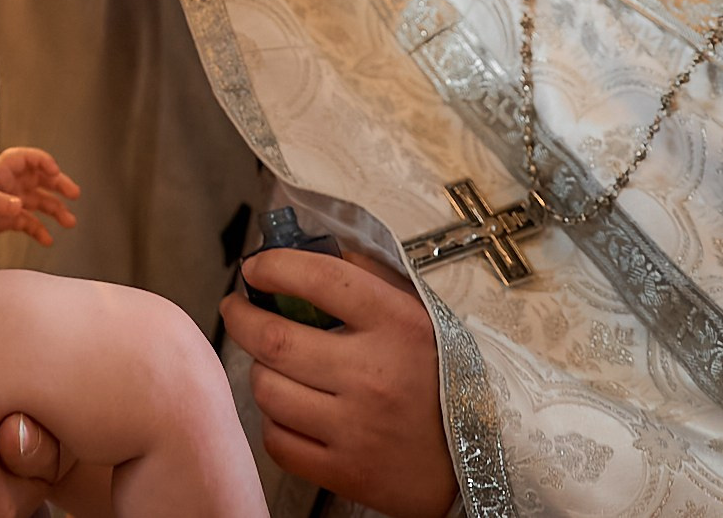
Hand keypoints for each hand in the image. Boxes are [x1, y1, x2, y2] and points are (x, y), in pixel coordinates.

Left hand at [0, 149, 79, 246]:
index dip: (43, 162)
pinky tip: (48, 240)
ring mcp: (9, 201)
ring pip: (38, 202)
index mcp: (2, 170)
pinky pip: (28, 223)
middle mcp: (9, 184)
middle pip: (40, 179)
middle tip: (74, 193)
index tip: (54, 171)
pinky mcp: (5, 219)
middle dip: (58, 185)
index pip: (28, 159)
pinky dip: (39, 230)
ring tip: (69, 221)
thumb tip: (19, 206)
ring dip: (55, 210)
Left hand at [220, 250, 457, 517]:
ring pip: (268, 389)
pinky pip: (278, 440)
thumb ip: (370, 278)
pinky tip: (290, 409)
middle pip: (274, 338)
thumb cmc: (448, 377)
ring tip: (274, 364)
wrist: (485, 457)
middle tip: (237, 308)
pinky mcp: (346, 472)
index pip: (321, 278)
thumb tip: (311, 251)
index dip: (275, 266)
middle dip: (241, 317)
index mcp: (398, 325)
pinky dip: (274, 421)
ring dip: (261, 370)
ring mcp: (357, 428)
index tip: (256, 268)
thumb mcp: (423, 314)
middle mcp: (374, 375)